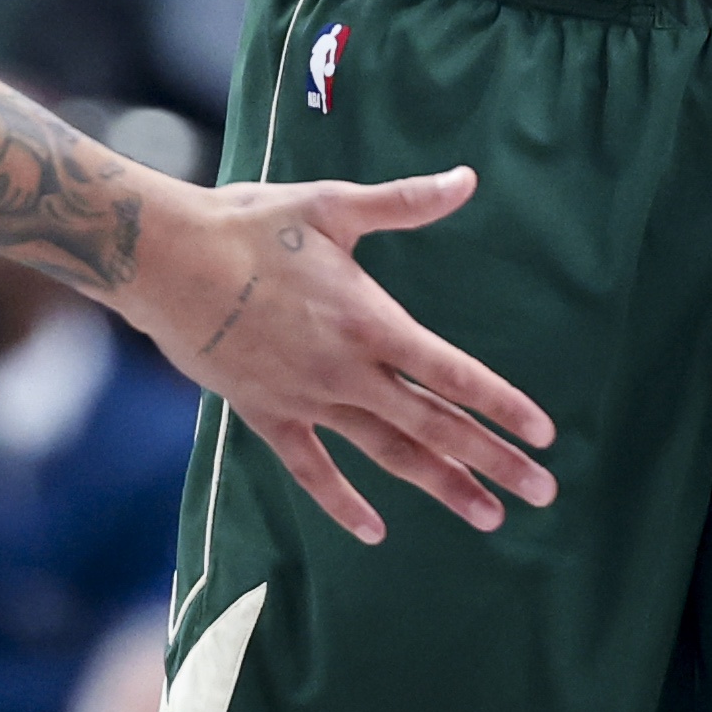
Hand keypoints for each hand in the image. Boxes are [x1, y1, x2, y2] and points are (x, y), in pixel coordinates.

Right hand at [113, 170, 556, 548]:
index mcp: (371, 321)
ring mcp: (307, 399)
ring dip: (440, 484)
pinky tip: (375, 532)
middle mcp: (347, 371)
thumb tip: (467, 179)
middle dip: (492, 460)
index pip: (454, 373)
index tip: (544, 435)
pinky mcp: (267, 414)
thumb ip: (405, 203)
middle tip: (541, 493)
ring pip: (387, 453)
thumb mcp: (333, 206)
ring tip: (487, 515)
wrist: (167, 261)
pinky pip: (311, 469)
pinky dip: (342, 503)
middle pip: (435, 424)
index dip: (502, 405)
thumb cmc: (251, 226)